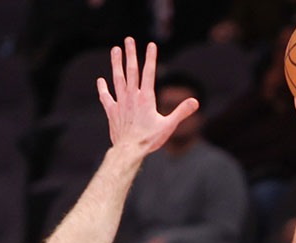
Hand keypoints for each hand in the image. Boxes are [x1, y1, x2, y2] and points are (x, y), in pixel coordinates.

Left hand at [97, 38, 198, 157]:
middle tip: (128, 39)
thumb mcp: (168, 126)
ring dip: (116, 64)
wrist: (129, 151)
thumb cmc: (149, 140)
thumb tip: (195, 101)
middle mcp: (132, 96)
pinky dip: (103, 88)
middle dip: (130, 53)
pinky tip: (100, 80)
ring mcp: (120, 103)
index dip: (150, 58)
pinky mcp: (112, 111)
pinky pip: (106, 97)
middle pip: (131, 70)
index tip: (151, 45)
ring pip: (117, 79)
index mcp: (146, 98)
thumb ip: (181, 112)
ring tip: (115, 50)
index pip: (149, 73)